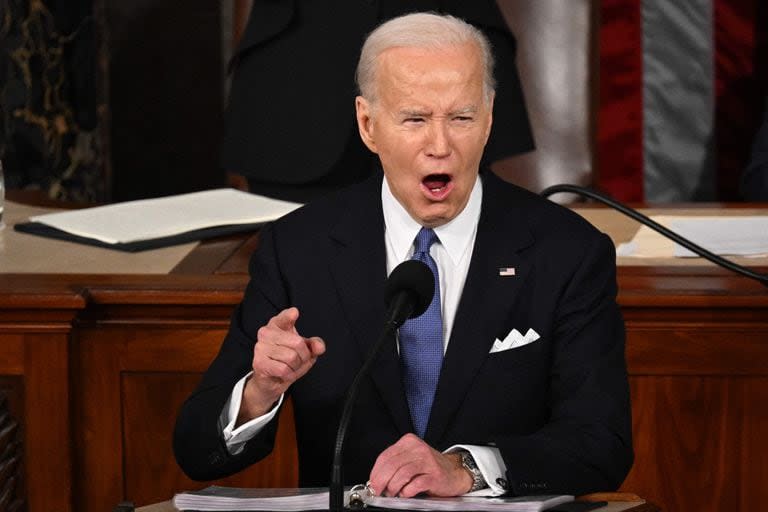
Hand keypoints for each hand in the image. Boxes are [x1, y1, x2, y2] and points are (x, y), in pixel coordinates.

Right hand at [237, 307, 324, 423]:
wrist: (272, 381)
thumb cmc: (289, 360)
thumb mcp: (306, 351)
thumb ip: (315, 345)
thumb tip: (319, 347)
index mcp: (277, 325)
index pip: (284, 318)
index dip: (289, 316)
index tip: (294, 313)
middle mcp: (266, 333)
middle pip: (298, 343)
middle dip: (304, 356)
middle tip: (297, 360)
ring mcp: (260, 347)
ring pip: (291, 357)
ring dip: (296, 367)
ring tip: (289, 367)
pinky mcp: (259, 363)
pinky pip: (284, 369)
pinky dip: (289, 375)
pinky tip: (283, 374)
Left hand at [368, 434, 472, 497]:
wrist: (454, 472)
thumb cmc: (429, 468)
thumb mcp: (410, 459)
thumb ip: (395, 465)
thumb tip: (376, 479)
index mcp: (409, 442)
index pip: (385, 456)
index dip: (376, 472)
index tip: (372, 483)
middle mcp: (418, 448)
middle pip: (392, 465)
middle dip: (381, 481)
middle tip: (378, 491)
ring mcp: (427, 461)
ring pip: (402, 474)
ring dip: (393, 487)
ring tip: (393, 493)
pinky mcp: (435, 475)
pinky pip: (415, 484)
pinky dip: (406, 491)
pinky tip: (406, 493)